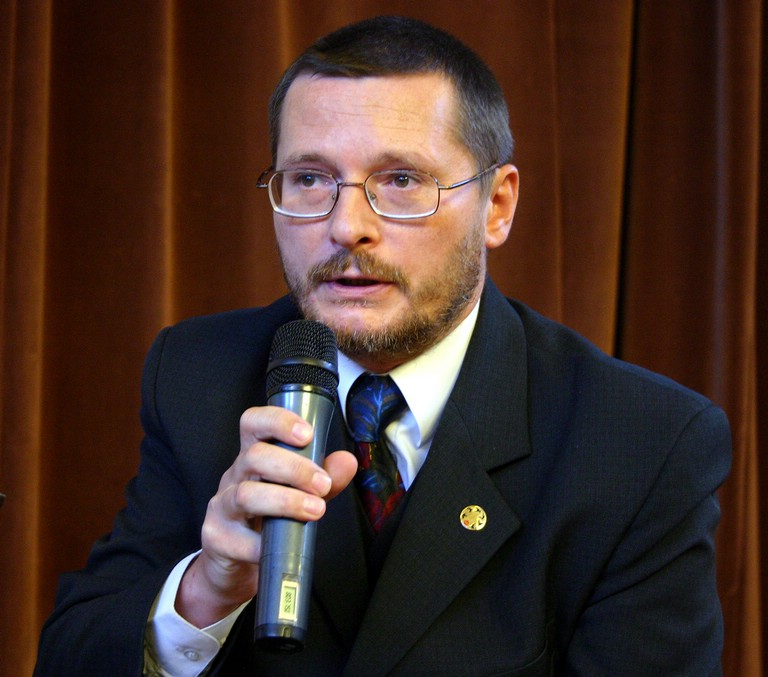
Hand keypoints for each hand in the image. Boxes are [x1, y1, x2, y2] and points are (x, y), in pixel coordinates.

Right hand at [175, 405, 356, 627]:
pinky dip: (263, 543)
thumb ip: (325, 477)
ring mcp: (222, 507)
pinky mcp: (217, 539)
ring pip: (246, 495)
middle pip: (254, 456)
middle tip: (322, 484)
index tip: (307, 434)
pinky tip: (282, 545)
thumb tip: (347, 461)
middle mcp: (235, 476)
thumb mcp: (301, 493)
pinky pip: (238, 540)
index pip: (253, 423)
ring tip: (314, 510)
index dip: (278, 421)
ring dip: (285, 501)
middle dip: (294, 468)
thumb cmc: (269, 519)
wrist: (236, 563)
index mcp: (254, 457)